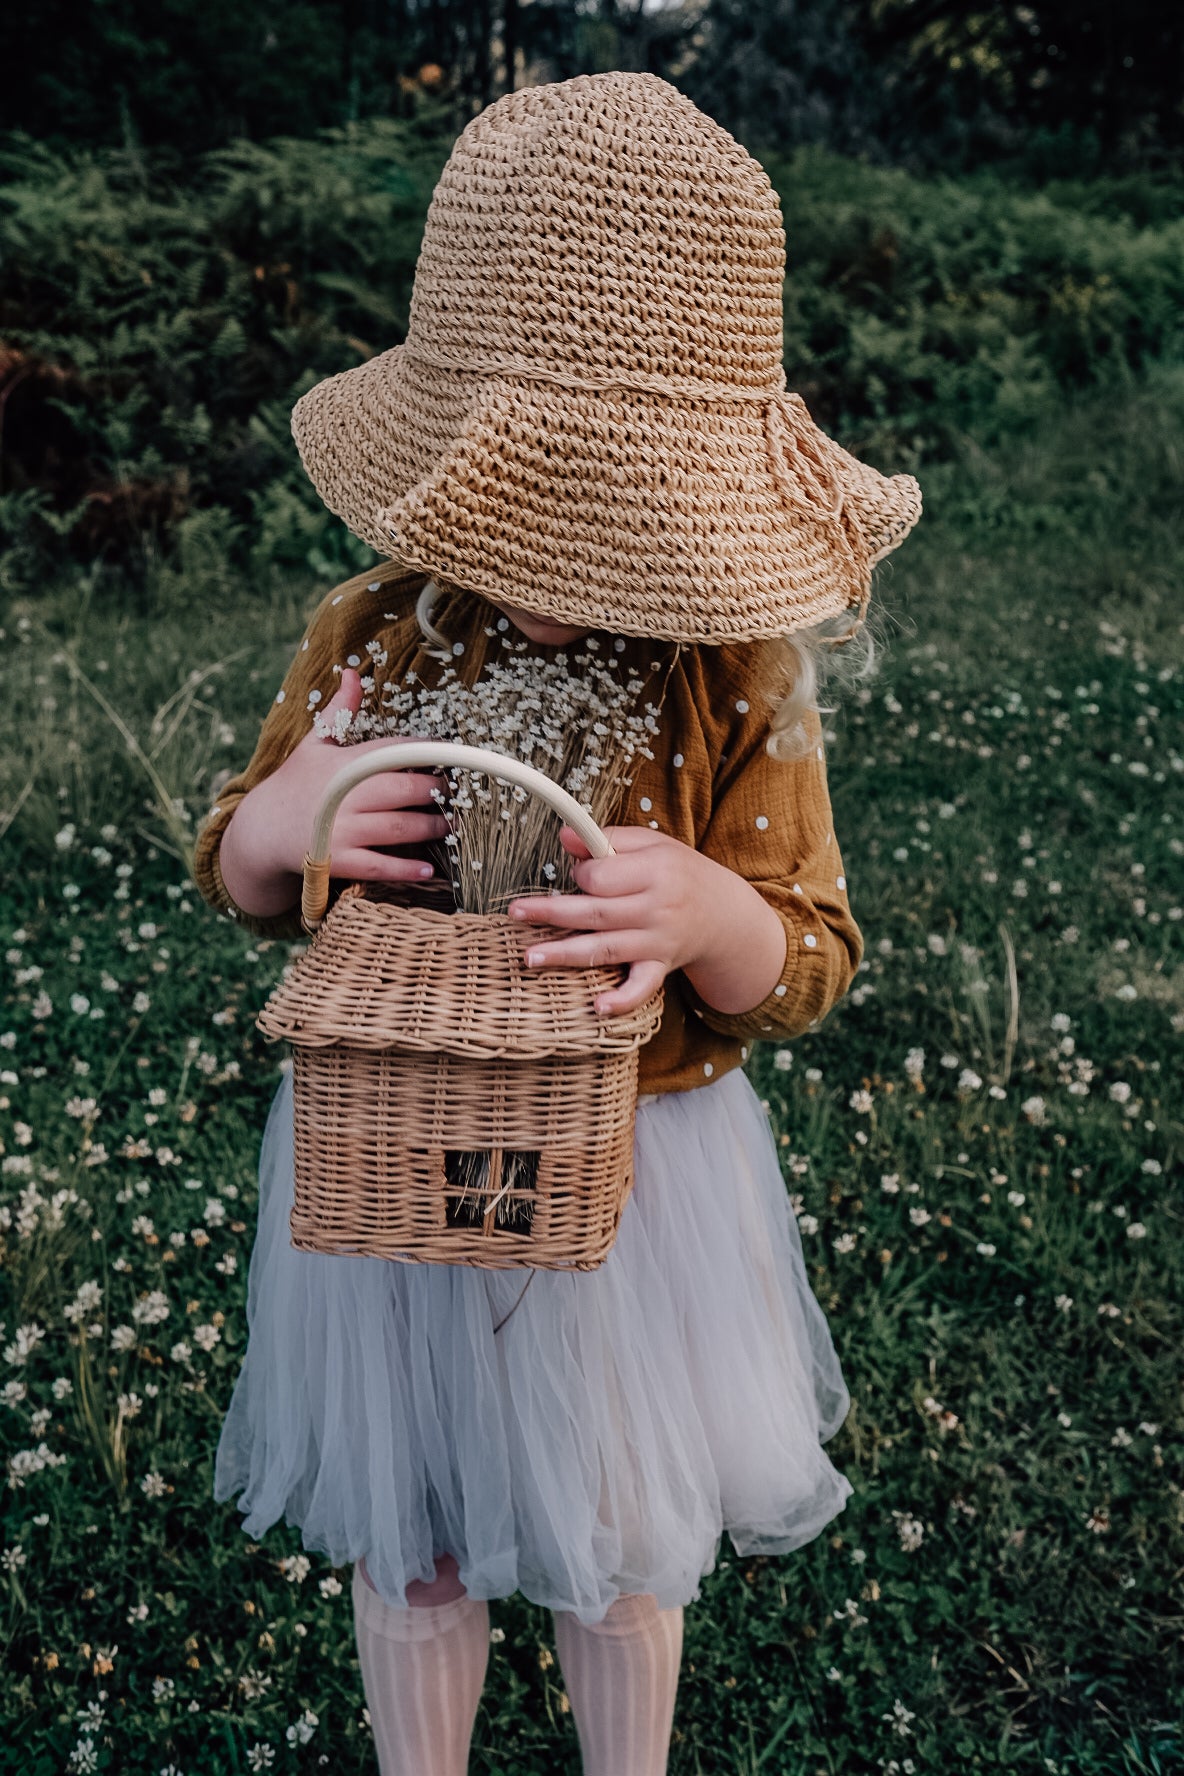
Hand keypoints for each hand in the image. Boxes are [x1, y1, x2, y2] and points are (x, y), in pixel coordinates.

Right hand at [218, 669, 448, 918]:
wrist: (262, 830)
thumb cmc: (295, 783)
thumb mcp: (314, 743)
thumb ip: (340, 711)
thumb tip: (352, 672)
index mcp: (343, 763)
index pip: (393, 751)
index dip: (427, 751)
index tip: (450, 753)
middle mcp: (345, 795)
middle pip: (404, 788)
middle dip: (437, 790)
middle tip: (457, 792)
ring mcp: (342, 830)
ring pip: (400, 828)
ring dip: (433, 827)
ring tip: (454, 825)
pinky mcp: (340, 862)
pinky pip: (381, 867)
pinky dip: (407, 870)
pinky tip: (431, 869)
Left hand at [507, 826, 786, 1017]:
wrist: (725, 914)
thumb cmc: (680, 873)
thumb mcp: (653, 845)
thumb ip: (609, 840)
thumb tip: (565, 835)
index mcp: (656, 870)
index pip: (603, 875)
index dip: (582, 874)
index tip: (578, 875)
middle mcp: (657, 908)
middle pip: (597, 912)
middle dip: (553, 913)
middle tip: (516, 912)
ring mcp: (659, 941)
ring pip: (607, 949)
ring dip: (567, 954)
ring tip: (531, 957)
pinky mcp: (661, 968)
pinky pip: (642, 987)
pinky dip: (622, 999)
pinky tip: (598, 1008)